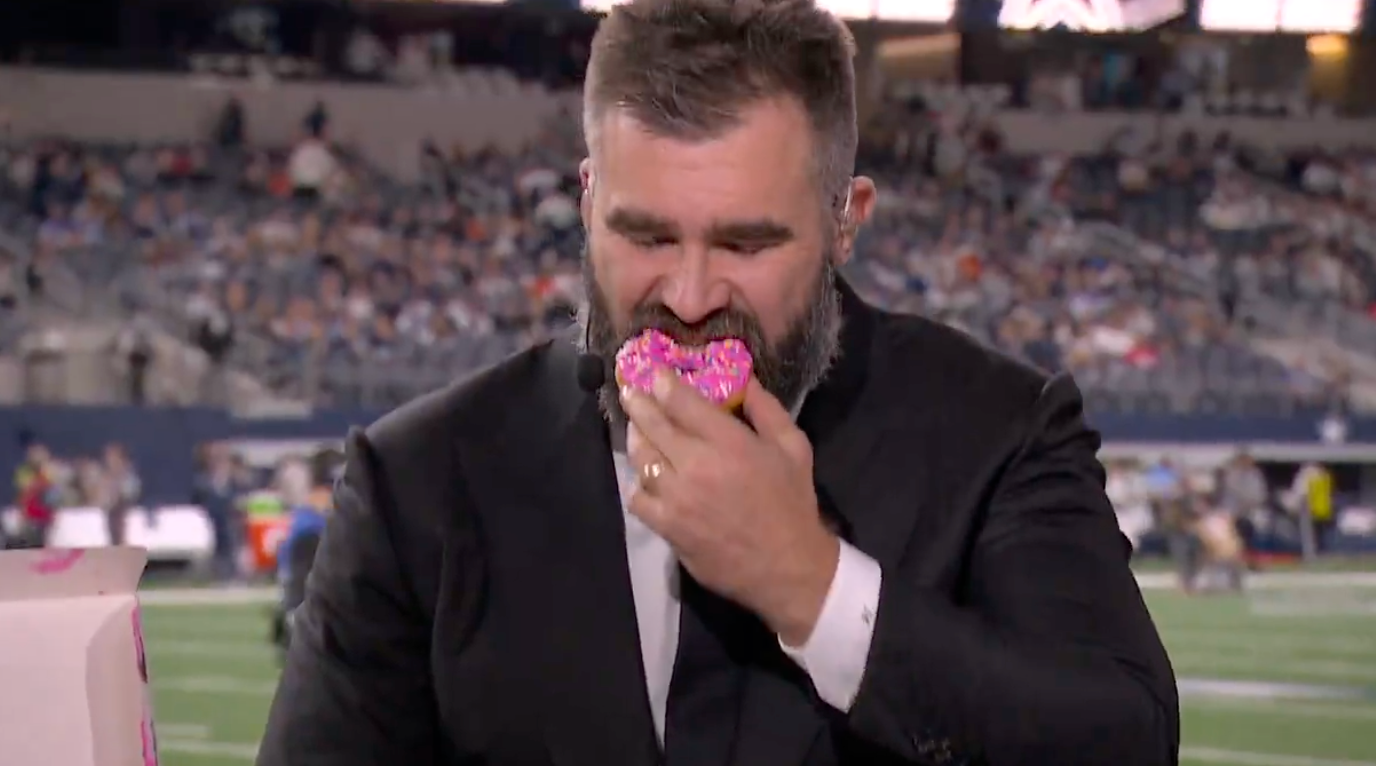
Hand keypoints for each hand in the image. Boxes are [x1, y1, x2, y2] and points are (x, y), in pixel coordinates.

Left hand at [621, 371, 839, 645]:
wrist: (788, 567)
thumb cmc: (792, 503)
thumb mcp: (794, 447)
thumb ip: (766, 409)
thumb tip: (743, 378)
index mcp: (728, 442)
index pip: (680, 402)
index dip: (662, 382)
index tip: (654, 373)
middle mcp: (696, 466)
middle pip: (652, 425)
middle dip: (637, 402)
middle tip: (630, 390)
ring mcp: (677, 498)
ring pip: (640, 459)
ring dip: (635, 439)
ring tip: (636, 429)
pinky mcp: (668, 527)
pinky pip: (638, 499)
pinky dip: (638, 485)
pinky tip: (645, 478)